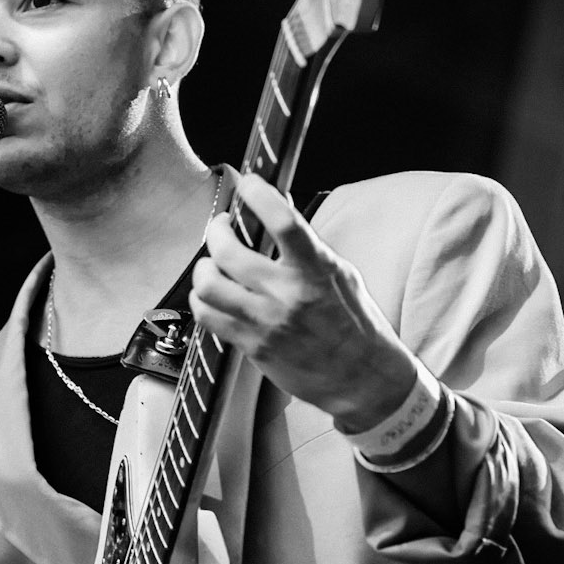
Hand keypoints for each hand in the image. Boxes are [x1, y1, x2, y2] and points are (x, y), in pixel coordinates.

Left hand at [190, 175, 415, 429]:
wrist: (361, 379)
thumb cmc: (354, 323)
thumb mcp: (341, 275)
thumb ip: (307, 247)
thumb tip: (278, 208)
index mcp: (317, 270)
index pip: (283, 221)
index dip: (259, 194)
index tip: (249, 183)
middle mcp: (289, 294)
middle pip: (228, 251)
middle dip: (216, 230)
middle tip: (221, 227)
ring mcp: (267, 322)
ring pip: (208, 284)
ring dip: (203, 267)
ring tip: (212, 264)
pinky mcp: (253, 346)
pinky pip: (208, 316)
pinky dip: (202, 300)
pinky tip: (212, 295)